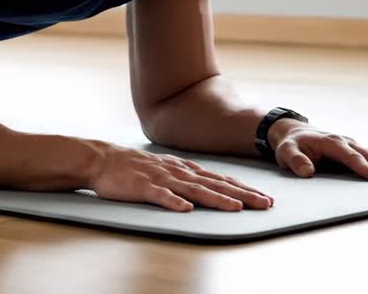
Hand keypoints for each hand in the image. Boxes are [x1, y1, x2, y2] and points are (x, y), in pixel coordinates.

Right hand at [89, 144, 274, 211]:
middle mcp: (177, 172)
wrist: (102, 159)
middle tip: (264, 203)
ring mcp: (161, 179)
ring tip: (235, 207)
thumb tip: (212, 185)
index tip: (264, 197)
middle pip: (215, 184)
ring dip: (216, 198)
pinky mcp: (142, 187)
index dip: (243, 188)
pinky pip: (160, 196)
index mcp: (184, 168)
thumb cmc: (135, 166)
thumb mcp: (166, 167)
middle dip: (242, 194)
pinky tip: (186, 209)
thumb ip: (187, 176)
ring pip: (193, 190)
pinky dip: (174, 202)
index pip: (220, 179)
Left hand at [271, 121, 367, 181]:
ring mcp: (354, 145)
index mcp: (332, 143)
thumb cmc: (291, 145)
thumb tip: (307, 171)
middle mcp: (347, 142)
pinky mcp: (357, 150)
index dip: (363, 168)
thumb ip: (296, 161)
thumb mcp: (286, 152)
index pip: (351, 157)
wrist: (294, 133)